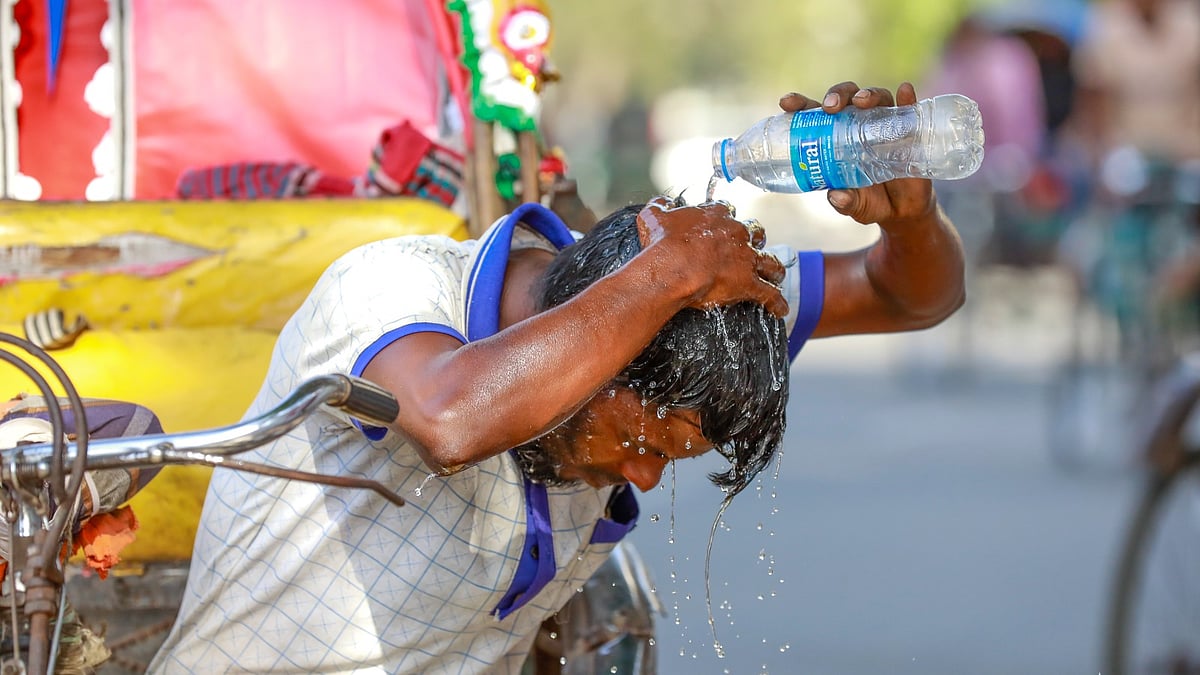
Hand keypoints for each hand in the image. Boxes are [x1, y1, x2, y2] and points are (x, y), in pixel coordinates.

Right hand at [636, 196, 787, 316]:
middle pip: (755, 232)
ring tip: (776, 274)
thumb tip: (660, 204)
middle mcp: (736, 233)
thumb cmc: (662, 243)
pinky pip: (769, 294)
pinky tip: (781, 309)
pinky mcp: (748, 283)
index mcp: (716, 215)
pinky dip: (777, 302)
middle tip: (751, 246)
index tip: (721, 225)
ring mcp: (745, 258)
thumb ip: (659, 208)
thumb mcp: (654, 217)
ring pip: (770, 261)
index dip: (725, 219)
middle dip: (755, 239)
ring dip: (774, 268)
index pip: (726, 211)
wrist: (672, 268)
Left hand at [778, 82, 936, 228]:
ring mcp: (884, 125)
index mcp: (834, 138)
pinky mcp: (909, 131)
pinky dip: (907, 99)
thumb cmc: (870, 202)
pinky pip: (909, 110)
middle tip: (830, 107)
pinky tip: (905, 91)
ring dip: (868, 95)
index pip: (815, 114)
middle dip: (837, 96)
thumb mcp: (855, 206)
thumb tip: (836, 197)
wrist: (902, 211)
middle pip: (846, 99)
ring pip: (876, 99)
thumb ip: (845, 203)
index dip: (800, 104)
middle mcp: (858, 125)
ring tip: (861, 103)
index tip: (787, 103)